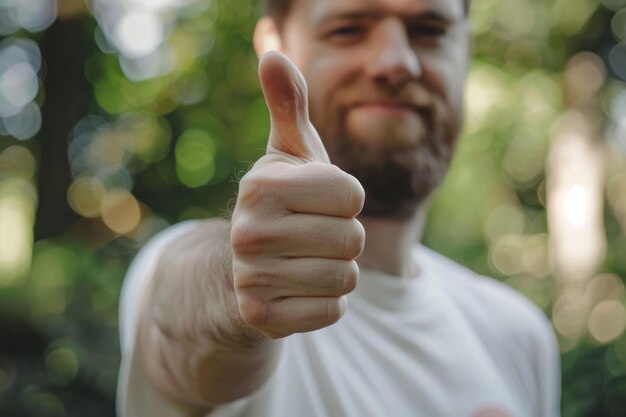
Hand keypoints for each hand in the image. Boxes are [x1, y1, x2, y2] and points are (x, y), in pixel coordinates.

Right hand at [230, 51, 365, 338]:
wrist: (241, 267)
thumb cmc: (282, 203)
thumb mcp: (287, 154)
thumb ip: (289, 105)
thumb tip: (273, 52)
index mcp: (261, 185)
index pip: (353, 196)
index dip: (346, 200)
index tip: (318, 202)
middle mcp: (248, 232)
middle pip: (352, 239)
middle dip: (343, 238)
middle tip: (312, 236)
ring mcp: (250, 278)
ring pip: (345, 279)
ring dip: (337, 272)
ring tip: (306, 261)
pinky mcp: (260, 318)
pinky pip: (331, 312)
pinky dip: (325, 303)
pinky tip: (298, 290)